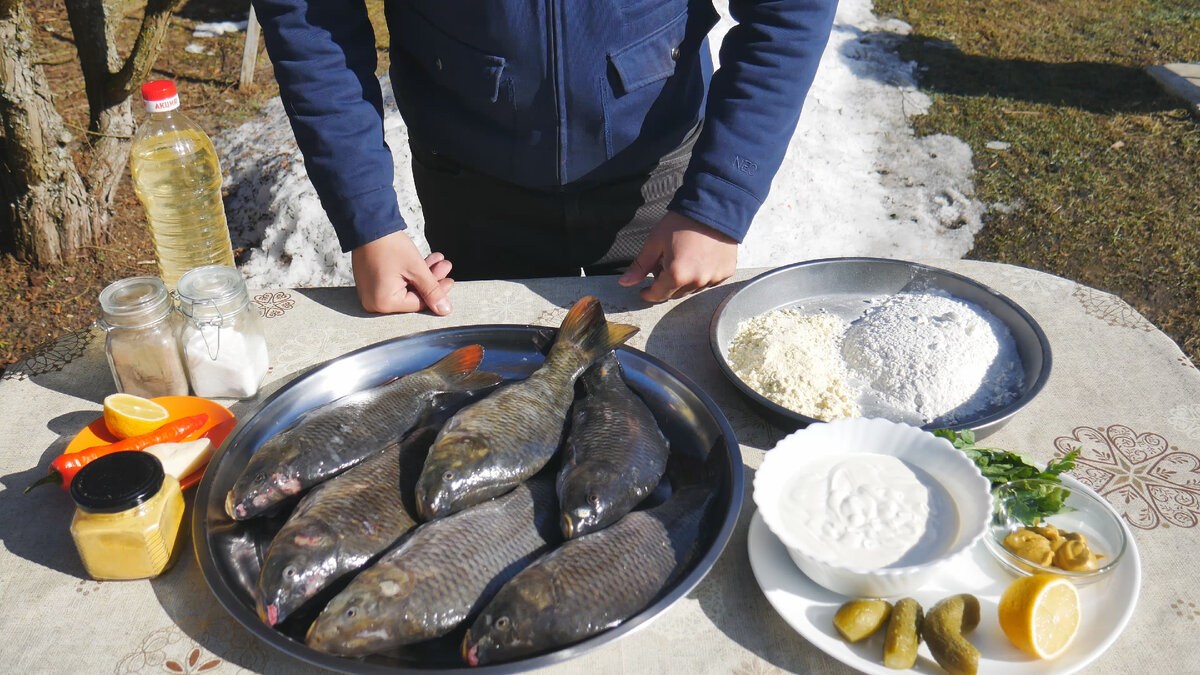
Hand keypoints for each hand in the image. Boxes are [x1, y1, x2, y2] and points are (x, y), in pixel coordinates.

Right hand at [351, 230, 454, 314]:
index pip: (418, 303)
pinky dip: (410, 273)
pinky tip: (425, 261)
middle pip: (412, 295)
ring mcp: (371, 293)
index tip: (451, 281)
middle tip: (446, 266)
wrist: (368, 225)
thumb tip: (445, 310)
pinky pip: (396, 282)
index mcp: (384, 303)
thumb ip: (432, 291)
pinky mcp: (371, 283)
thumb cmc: (391, 246)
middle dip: (431, 280)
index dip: (437, 292)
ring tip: (439, 260)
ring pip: (406, 287)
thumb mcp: (416, 269)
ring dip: (423, 274)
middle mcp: (374, 302)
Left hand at [618, 212, 737, 301]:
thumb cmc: (682, 223)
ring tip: (682, 260)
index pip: (658, 295)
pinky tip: (699, 259)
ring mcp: (713, 278)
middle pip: (676, 294)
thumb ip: (640, 265)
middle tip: (664, 266)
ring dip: (684, 281)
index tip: (644, 290)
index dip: (648, 293)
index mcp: (676, 275)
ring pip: (693, 288)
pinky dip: (701, 275)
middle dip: (666, 284)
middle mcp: (696, 281)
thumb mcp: (655, 241)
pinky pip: (709, 281)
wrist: (714, 207)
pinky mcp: (725, 272)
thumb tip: (624, 283)